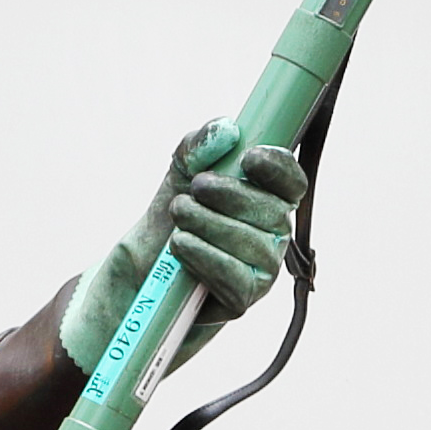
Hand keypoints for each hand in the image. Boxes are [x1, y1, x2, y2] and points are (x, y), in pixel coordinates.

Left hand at [58, 126, 307, 365]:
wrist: (139, 272)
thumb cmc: (169, 220)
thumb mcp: (177, 175)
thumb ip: (198, 148)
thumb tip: (226, 130)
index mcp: (266, 199)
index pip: (292, 182)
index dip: (279, 168)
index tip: (249, 158)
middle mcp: (272, 234)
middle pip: (272, 211)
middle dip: (229, 195)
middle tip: (195, 188)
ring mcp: (262, 269)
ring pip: (253, 244)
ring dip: (209, 224)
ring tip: (178, 215)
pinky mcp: (243, 299)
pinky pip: (237, 277)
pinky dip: (205, 257)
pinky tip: (181, 245)